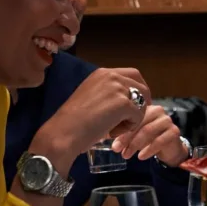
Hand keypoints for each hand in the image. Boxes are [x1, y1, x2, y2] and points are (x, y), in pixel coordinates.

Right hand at [37, 67, 152, 166]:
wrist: (63, 132)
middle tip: (135, 118)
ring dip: (134, 117)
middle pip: (142, 86)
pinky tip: (112, 132)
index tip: (137, 104)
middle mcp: (111, 75)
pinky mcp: (123, 103)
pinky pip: (138, 116)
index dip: (139, 89)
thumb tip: (127, 99)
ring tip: (115, 128)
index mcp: (102, 73)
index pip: (132, 74)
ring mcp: (117, 88)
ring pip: (142, 102)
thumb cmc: (73, 121)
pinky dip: (129, 127)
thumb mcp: (91, 97)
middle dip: (143, 102)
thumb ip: (108, 93)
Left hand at [112, 105, 187, 166]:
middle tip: (116, 148)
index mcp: (145, 107)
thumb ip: (122, 130)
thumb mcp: (134, 132)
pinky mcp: (174, 132)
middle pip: (139, 122)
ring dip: (135, 144)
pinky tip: (140, 156)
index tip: (109, 139)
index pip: (131, 114)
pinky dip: (148, 150)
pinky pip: (160, 140)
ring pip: (148, 131)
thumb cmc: (148, 138)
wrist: (169, 147)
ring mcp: (167, 120)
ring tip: (126, 155)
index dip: (120, 126)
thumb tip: (101, 136)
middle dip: (126, 137)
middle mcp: (157, 110)